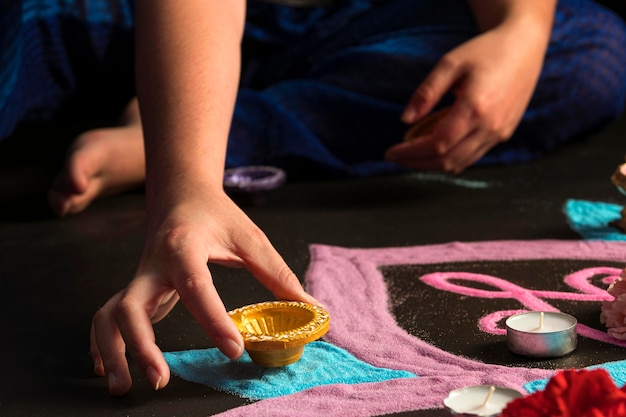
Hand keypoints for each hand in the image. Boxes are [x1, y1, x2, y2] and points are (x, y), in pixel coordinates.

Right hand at [90, 188, 317, 394]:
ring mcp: (139, 278)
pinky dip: (102, 344)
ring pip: (108, 316)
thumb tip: (310, 308)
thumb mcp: (251, 237)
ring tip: (123, 387)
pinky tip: (108, 368)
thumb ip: (278, 274)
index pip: (196, 286)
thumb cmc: (217, 214)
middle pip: (130, 306)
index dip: (212, 320)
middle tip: (161, 380)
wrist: (181, 194)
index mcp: (184, 248)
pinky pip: (107, 317)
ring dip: (112, 351)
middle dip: (140, 346)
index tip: (233, 349)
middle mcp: (154, 265)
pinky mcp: (136, 288)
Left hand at [385, 22, 546, 172]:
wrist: (524, 47)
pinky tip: (434, 149)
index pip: (437, 144)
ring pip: (460, 163)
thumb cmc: (486, 51)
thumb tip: (405, 119)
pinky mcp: (504, 134)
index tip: (391, 153)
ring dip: (432, 164)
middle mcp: (490, 126)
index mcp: (476, 107)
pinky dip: (450, 158)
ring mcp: (500, 133)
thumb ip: (426, 92)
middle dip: (417, 163)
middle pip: (447, 160)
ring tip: (411, 155)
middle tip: (396, 157)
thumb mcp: (450, 63)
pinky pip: (472, 156)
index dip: (410, 153)